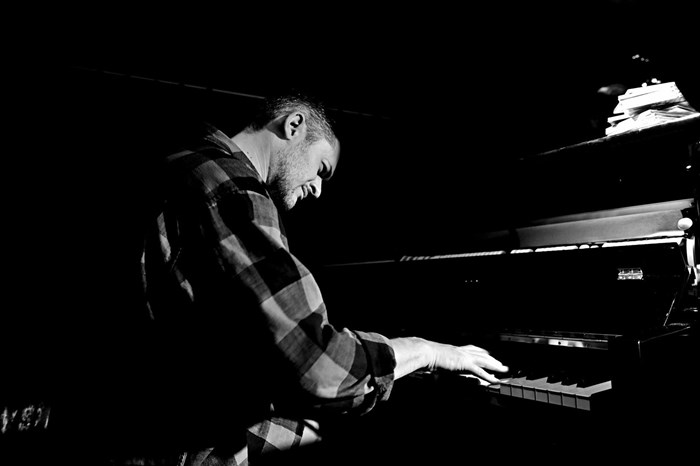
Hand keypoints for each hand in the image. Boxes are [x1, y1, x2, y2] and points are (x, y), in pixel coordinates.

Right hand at [390, 337, 507, 383]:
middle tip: (501, 364)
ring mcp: (465, 356)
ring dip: (495, 366)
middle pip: (482, 355)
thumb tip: (444, 365)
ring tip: (503, 370)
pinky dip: (488, 376)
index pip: (474, 349)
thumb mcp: (439, 358)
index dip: (483, 353)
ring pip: (485, 361)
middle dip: (493, 360)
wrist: (427, 352)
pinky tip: (494, 380)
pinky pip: (480, 371)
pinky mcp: (465, 364)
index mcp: (457, 349)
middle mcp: (463, 351)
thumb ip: (445, 361)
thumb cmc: (429, 355)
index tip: (489, 355)